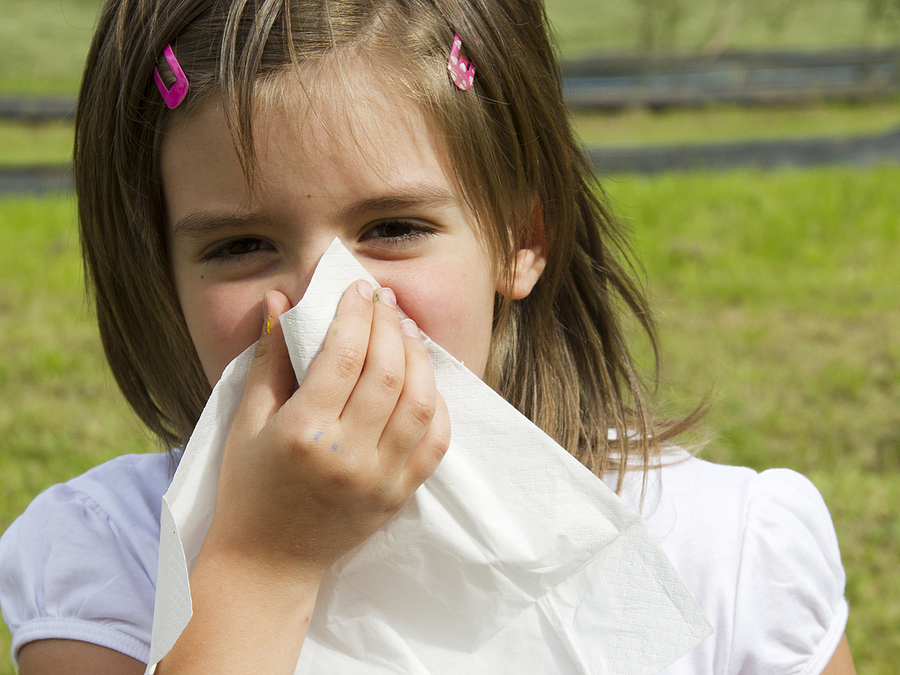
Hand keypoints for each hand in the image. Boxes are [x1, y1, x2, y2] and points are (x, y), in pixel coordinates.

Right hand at [201, 280, 449, 585]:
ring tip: (407, 330)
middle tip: (385, 300)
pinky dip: (436, 402)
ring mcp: (380, 478)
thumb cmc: (248, 489)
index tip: (358, 288)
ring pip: (419, 401)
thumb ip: (269, 358)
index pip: (344, 355)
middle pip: (387, 371)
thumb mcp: (246, 421)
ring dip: (419, 356)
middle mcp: (347, 455)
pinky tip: (422, 378)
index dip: (355, 313)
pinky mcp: (400, 494)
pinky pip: (435, 440)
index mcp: (303, 433)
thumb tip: (280, 300)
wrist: (268, 563)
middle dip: (390, 325)